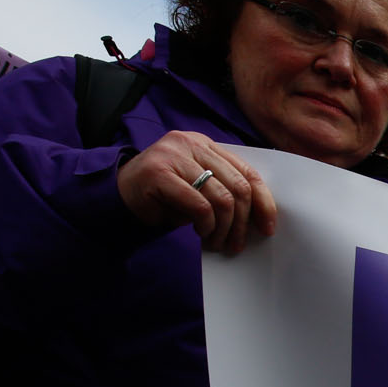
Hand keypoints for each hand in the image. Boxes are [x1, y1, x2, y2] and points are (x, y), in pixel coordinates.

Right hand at [117, 131, 277, 254]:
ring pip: (222, 198)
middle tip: (236, 244)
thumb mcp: (201, 189)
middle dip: (242, 222)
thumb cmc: (166, 197)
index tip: (267, 228)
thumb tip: (260, 217)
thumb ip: (225, 191)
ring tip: (217, 243)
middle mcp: (191, 143)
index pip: (247, 171)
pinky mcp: (159, 173)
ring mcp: (173, 155)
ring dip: (224, 229)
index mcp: (206, 144)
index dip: (263, 202)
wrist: (120, 196)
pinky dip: (206, 225)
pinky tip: (201, 234)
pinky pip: (199, 205)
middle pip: (238, 187)